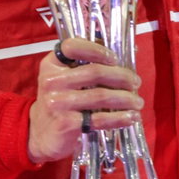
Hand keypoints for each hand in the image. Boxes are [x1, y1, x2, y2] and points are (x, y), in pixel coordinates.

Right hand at [27, 38, 142, 166]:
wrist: (41, 132)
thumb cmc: (63, 99)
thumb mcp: (68, 78)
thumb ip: (90, 64)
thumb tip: (131, 50)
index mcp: (52, 65)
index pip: (71, 47)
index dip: (96, 49)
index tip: (115, 58)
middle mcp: (51, 81)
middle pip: (95, 72)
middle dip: (122, 77)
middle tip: (136, 83)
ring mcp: (57, 103)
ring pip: (101, 96)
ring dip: (125, 99)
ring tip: (137, 102)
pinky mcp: (65, 123)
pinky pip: (99, 118)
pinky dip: (120, 117)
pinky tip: (132, 117)